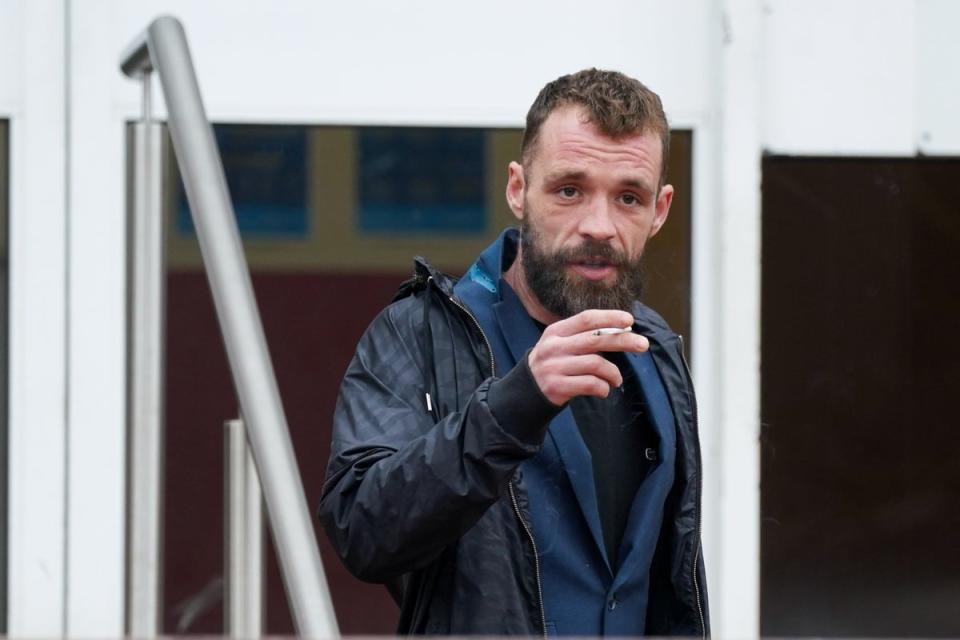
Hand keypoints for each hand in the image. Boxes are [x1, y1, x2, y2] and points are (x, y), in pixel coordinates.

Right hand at [527, 309, 648, 406]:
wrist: (526, 391)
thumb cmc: (554, 364)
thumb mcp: (561, 344)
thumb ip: (584, 337)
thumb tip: (623, 330)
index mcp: (556, 331)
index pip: (586, 318)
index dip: (609, 317)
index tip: (629, 320)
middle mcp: (554, 347)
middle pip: (595, 339)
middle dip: (623, 340)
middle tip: (642, 345)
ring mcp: (554, 367)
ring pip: (595, 364)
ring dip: (613, 373)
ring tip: (617, 379)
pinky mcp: (557, 386)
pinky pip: (590, 384)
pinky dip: (603, 387)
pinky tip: (604, 390)